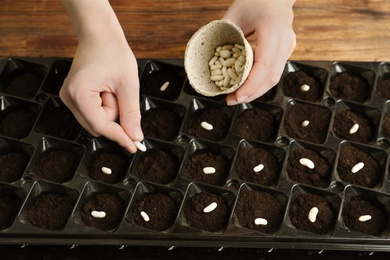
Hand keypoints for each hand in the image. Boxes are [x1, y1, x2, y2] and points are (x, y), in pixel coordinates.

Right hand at [60, 0, 142, 152]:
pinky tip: (107, 89)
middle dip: (115, 115)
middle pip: (98, 125)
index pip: (102, 127)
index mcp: (79, 94)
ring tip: (112, 87)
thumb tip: (135, 137)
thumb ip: (131, 113)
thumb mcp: (128, 84)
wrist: (100, 34)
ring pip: (96, 120)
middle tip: (119, 92)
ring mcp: (69, 97)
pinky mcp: (74, 95)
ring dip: (110, 109)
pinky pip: (93, 111)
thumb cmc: (113, 52)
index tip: (134, 146)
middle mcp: (69, 98)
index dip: (120, 137)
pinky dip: (105, 105)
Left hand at [223, 0, 295, 104]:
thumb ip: (224, 34)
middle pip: (272, 77)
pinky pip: (275, 70)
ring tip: (237, 96)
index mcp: (273, 30)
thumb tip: (209, 56)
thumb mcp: (235, 13)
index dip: (251, 85)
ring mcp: (289, 45)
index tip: (237, 96)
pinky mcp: (287, 49)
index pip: (265, 65)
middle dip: (252, 93)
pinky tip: (247, 86)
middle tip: (232, 100)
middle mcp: (285, 40)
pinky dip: (261, 81)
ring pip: (275, 77)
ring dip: (257, 90)